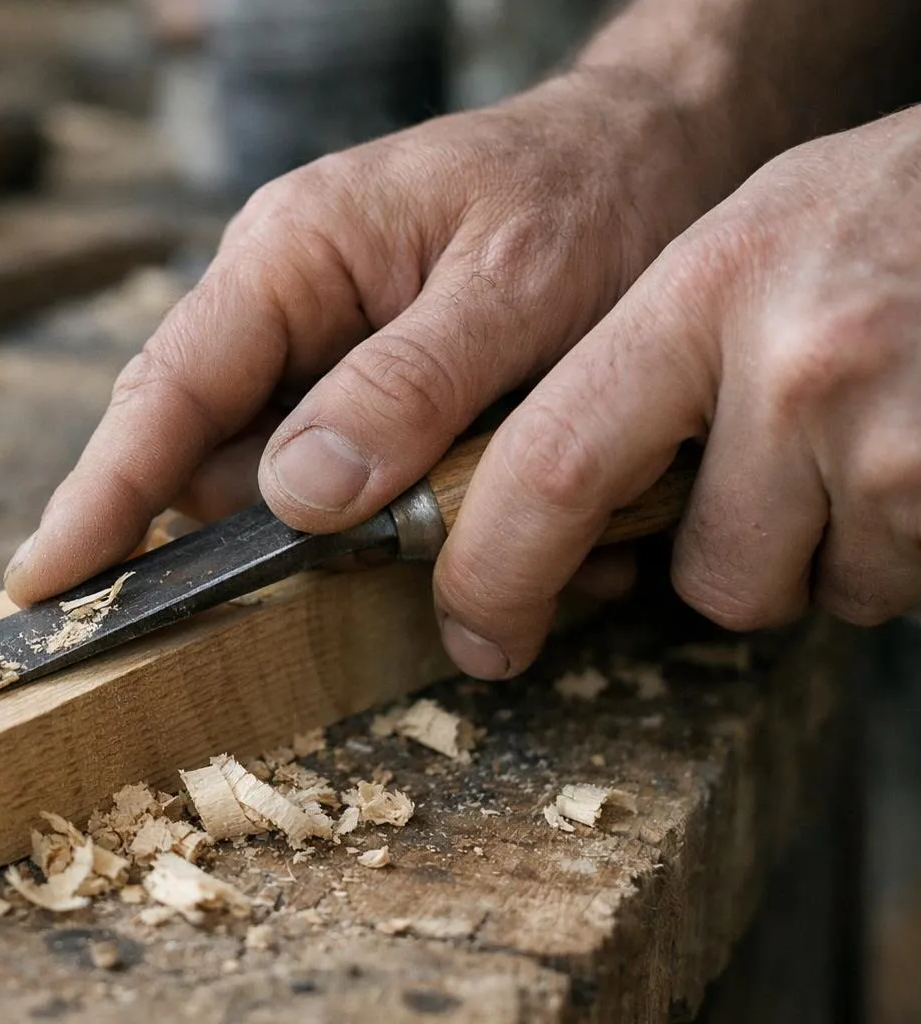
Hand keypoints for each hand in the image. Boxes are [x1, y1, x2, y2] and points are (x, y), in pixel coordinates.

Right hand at [5, 70, 730, 604]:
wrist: (666, 150)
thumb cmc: (592, 191)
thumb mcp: (515, 289)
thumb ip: (405, 388)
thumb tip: (290, 496)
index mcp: (292, 255)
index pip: (168, 390)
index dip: (99, 498)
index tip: (41, 587)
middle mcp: (289, 304)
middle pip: (215, 455)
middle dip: (266, 540)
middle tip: (361, 575)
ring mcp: (328, 351)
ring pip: (290, 486)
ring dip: (369, 535)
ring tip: (482, 524)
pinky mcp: (378, 393)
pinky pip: (360, 483)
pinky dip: (420, 519)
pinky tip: (503, 510)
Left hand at [437, 107, 920, 677]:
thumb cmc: (891, 211)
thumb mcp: (743, 240)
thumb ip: (641, 357)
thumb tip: (521, 487)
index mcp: (705, 291)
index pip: (551, 466)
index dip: (495, 574)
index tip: (476, 632)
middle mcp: (796, 367)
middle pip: (707, 578)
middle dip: (720, 569)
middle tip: (759, 490)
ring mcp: (897, 435)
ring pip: (815, 592)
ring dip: (828, 552)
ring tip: (867, 433)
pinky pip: (897, 583)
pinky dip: (899, 544)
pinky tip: (914, 447)